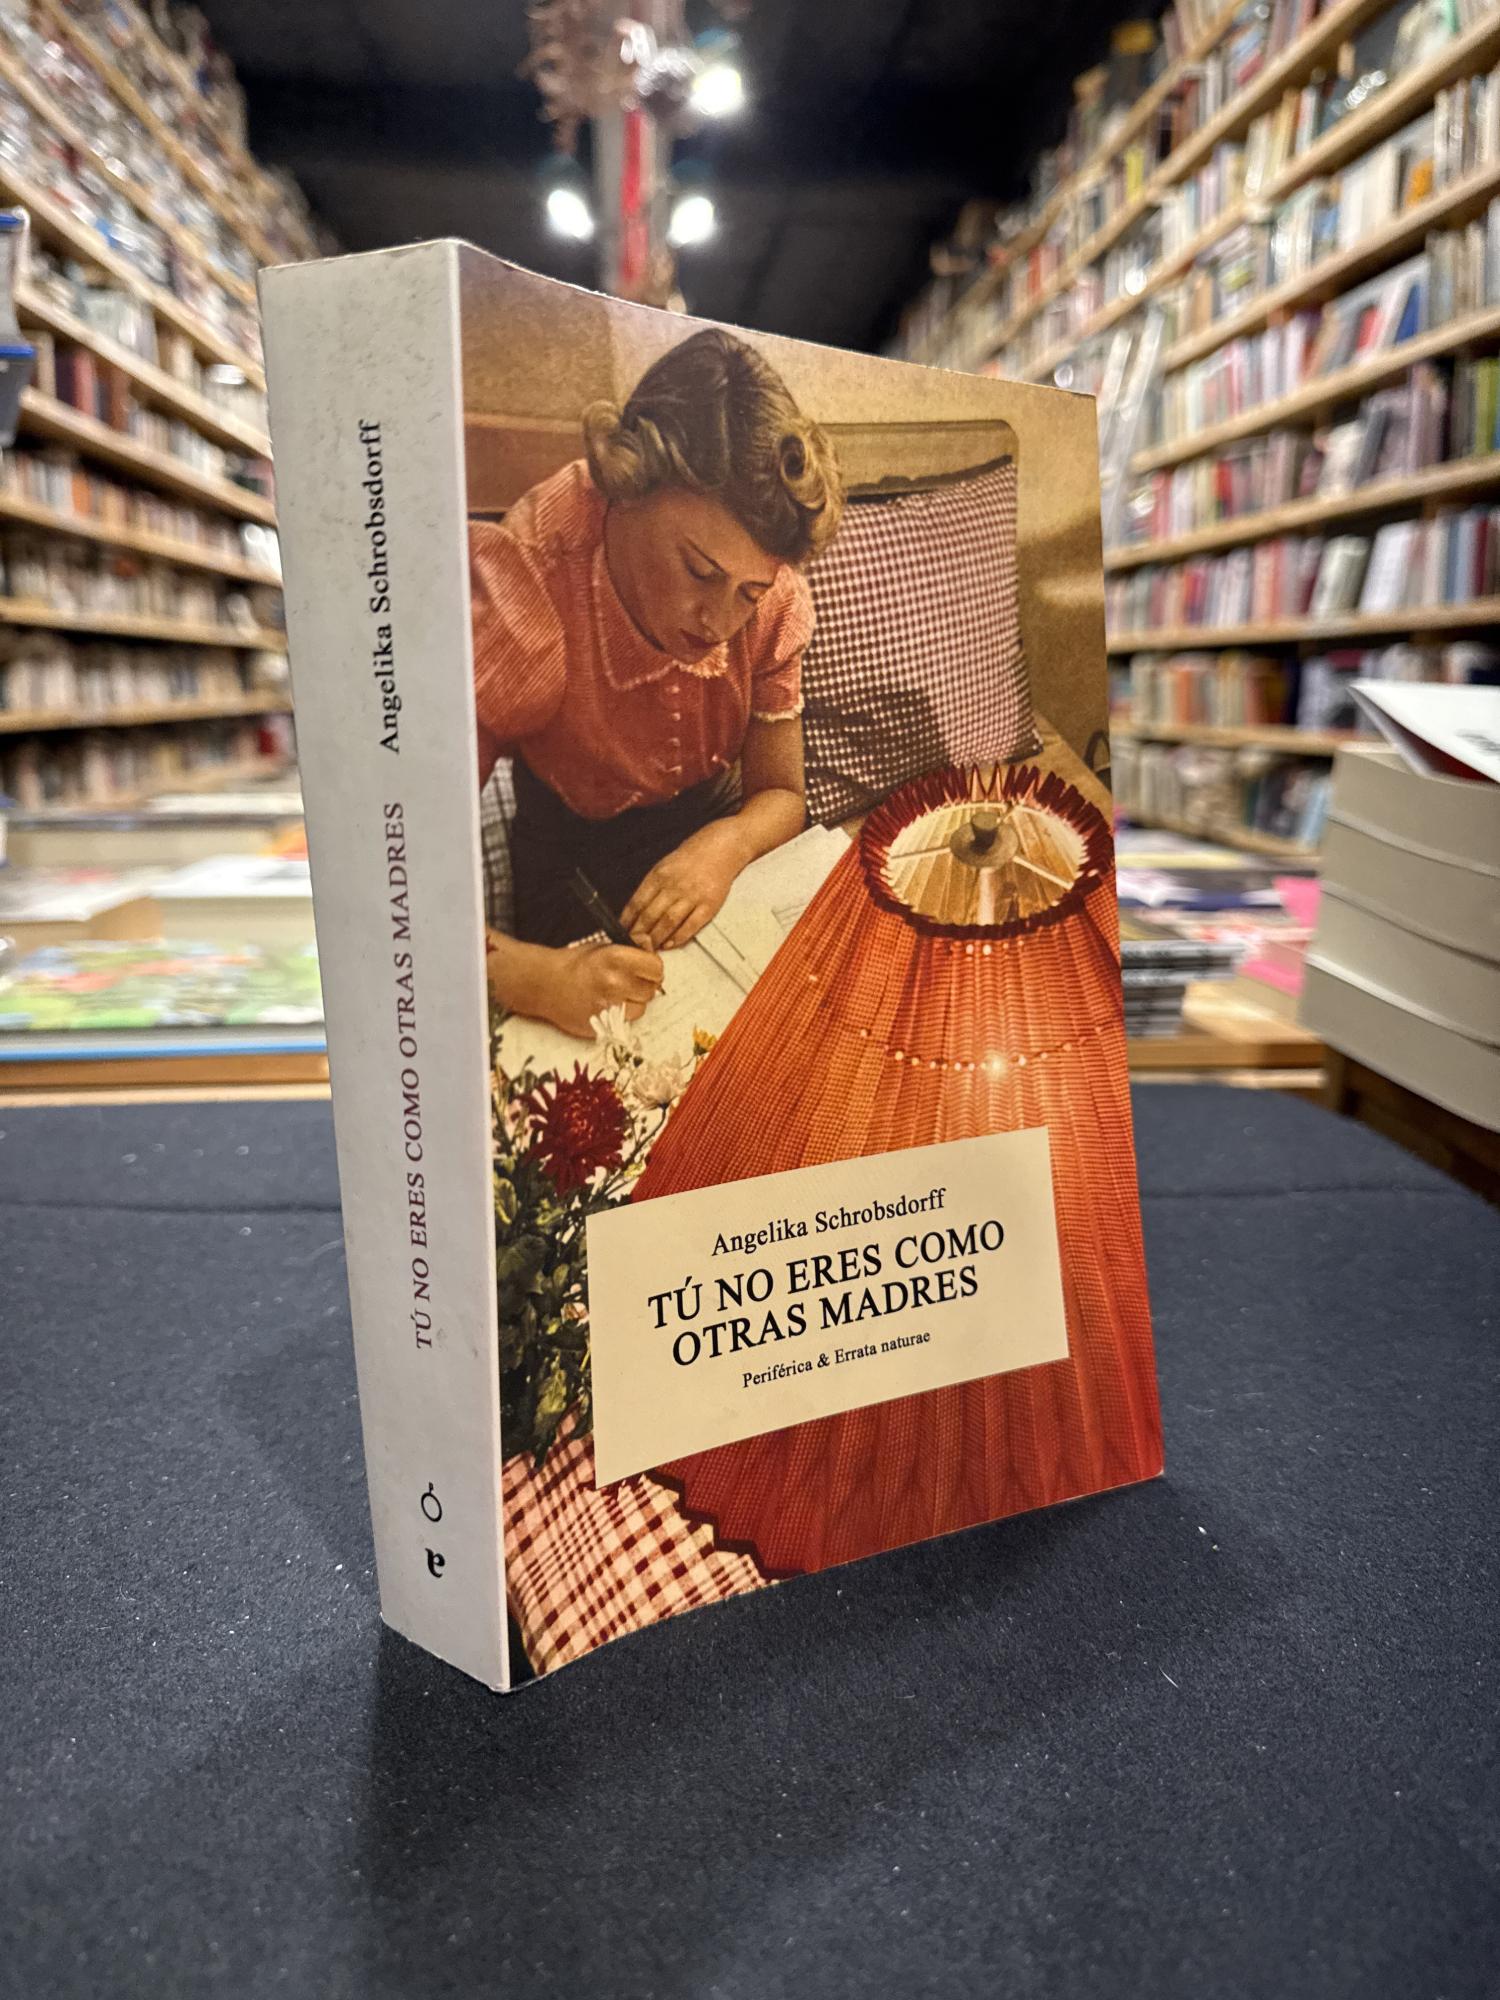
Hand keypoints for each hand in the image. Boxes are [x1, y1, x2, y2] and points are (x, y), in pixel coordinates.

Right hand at [548, 940, 662, 1037]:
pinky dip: (623, 1014)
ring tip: (617, 994)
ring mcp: (609, 1006)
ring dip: (634, 1002)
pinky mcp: (603, 1024)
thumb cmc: (574, 963)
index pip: (656, 968)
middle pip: (651, 990)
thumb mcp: (603, 946)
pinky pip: (627, 1021)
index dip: (652, 968)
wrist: (545, 984)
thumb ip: (630, 946)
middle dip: (644, 985)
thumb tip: (649, 945)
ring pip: (642, 1008)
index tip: (645, 968)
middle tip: (630, 981)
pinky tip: (609, 1005)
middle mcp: (615, 983)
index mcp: (616, 959)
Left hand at [622, 823, 744, 949]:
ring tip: (650, 948)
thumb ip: (650, 887)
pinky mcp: (709, 905)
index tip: (621, 933)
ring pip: (668, 922)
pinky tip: (670, 944)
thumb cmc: (689, 859)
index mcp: (659, 875)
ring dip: (657, 938)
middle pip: (651, 915)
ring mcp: (692, 896)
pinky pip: (691, 925)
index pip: (637, 903)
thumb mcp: (664, 866)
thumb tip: (633, 912)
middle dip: (639, 934)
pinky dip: (679, 937)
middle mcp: (674, 885)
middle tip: (634, 946)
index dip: (628, 921)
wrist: (720, 849)